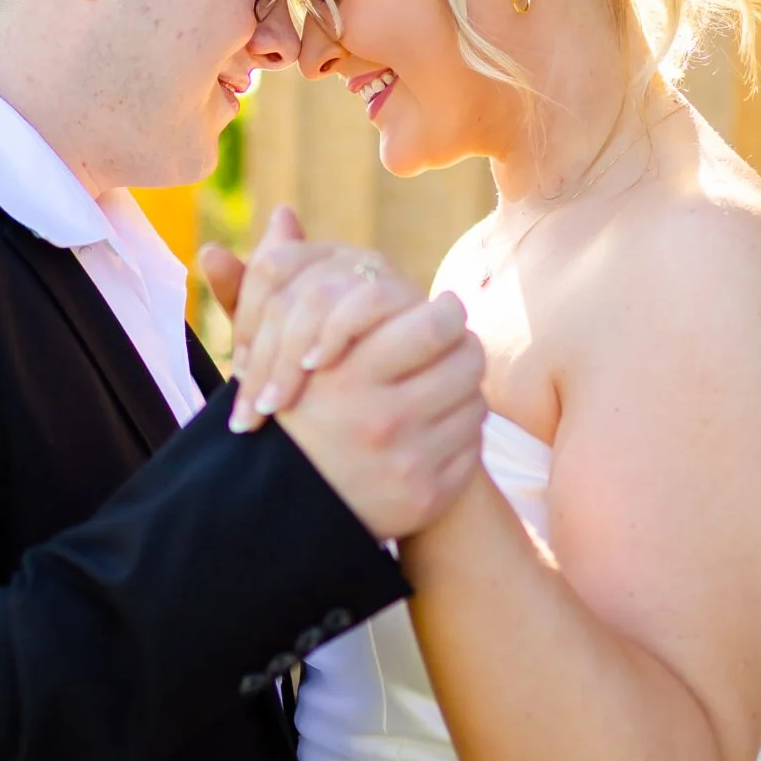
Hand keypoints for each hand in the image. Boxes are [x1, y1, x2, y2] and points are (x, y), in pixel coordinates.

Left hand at [225, 230, 416, 431]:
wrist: (410, 397)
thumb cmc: (340, 371)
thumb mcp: (283, 346)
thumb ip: (246, 304)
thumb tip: (209, 251)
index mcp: (315, 258)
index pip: (269, 267)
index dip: (247, 318)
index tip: (239, 372)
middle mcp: (348, 257)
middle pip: (289, 287)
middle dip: (264, 355)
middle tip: (252, 409)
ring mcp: (383, 274)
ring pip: (320, 296)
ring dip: (290, 355)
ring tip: (277, 404)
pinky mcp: (413, 298)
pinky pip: (365, 301)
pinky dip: (335, 334)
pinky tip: (317, 368)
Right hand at [272, 294, 486, 542]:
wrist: (284, 505)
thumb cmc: (300, 413)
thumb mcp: (298, 356)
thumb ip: (339, 311)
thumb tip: (352, 255)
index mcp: (348, 378)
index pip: (436, 325)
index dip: (445, 311)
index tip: (439, 309)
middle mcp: (382, 421)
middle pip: (468, 360)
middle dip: (461, 347)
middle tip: (446, 347)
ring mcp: (408, 462)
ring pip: (475, 402)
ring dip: (460, 391)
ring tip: (435, 389)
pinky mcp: (428, 495)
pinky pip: (471, 445)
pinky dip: (456, 433)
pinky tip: (430, 431)